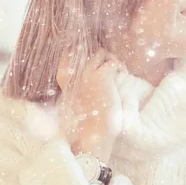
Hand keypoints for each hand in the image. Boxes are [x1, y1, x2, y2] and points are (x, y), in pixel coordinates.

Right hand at [56, 48, 124, 162]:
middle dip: (103, 58)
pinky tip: (121, 80)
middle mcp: (73, 72)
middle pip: (90, 51)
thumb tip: (96, 65)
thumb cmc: (88, 118)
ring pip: (101, 52)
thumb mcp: (79, 96)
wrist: (93, 133)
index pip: (72, 53)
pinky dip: (121, 69)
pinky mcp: (102, 76)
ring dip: (112, 61)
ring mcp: (87, 72)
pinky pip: (114, 62)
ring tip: (118, 76)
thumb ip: (81, 80)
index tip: (99, 67)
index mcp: (64, 77)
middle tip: (112, 72)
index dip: (88, 56)